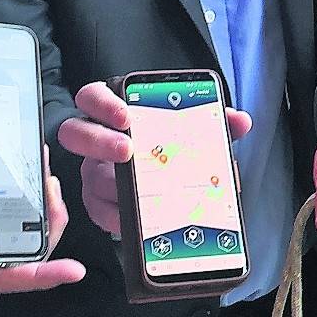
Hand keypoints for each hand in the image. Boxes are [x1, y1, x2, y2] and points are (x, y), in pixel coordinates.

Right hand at [56, 80, 250, 235]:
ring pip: (89, 177)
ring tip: (140, 194)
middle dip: (99, 141)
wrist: (162, 188)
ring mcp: (92, 172)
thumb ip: (214, 123)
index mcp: (116, 114)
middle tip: (128, 152)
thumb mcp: (192, 132)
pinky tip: (133, 219)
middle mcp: (97, 140)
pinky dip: (115, 216)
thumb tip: (241, 121)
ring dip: (115, 186)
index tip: (126, 115)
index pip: (93, 97)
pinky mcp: (95, 203)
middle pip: (74, 132)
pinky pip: (96, 211)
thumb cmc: (168, 149)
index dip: (104, 103)